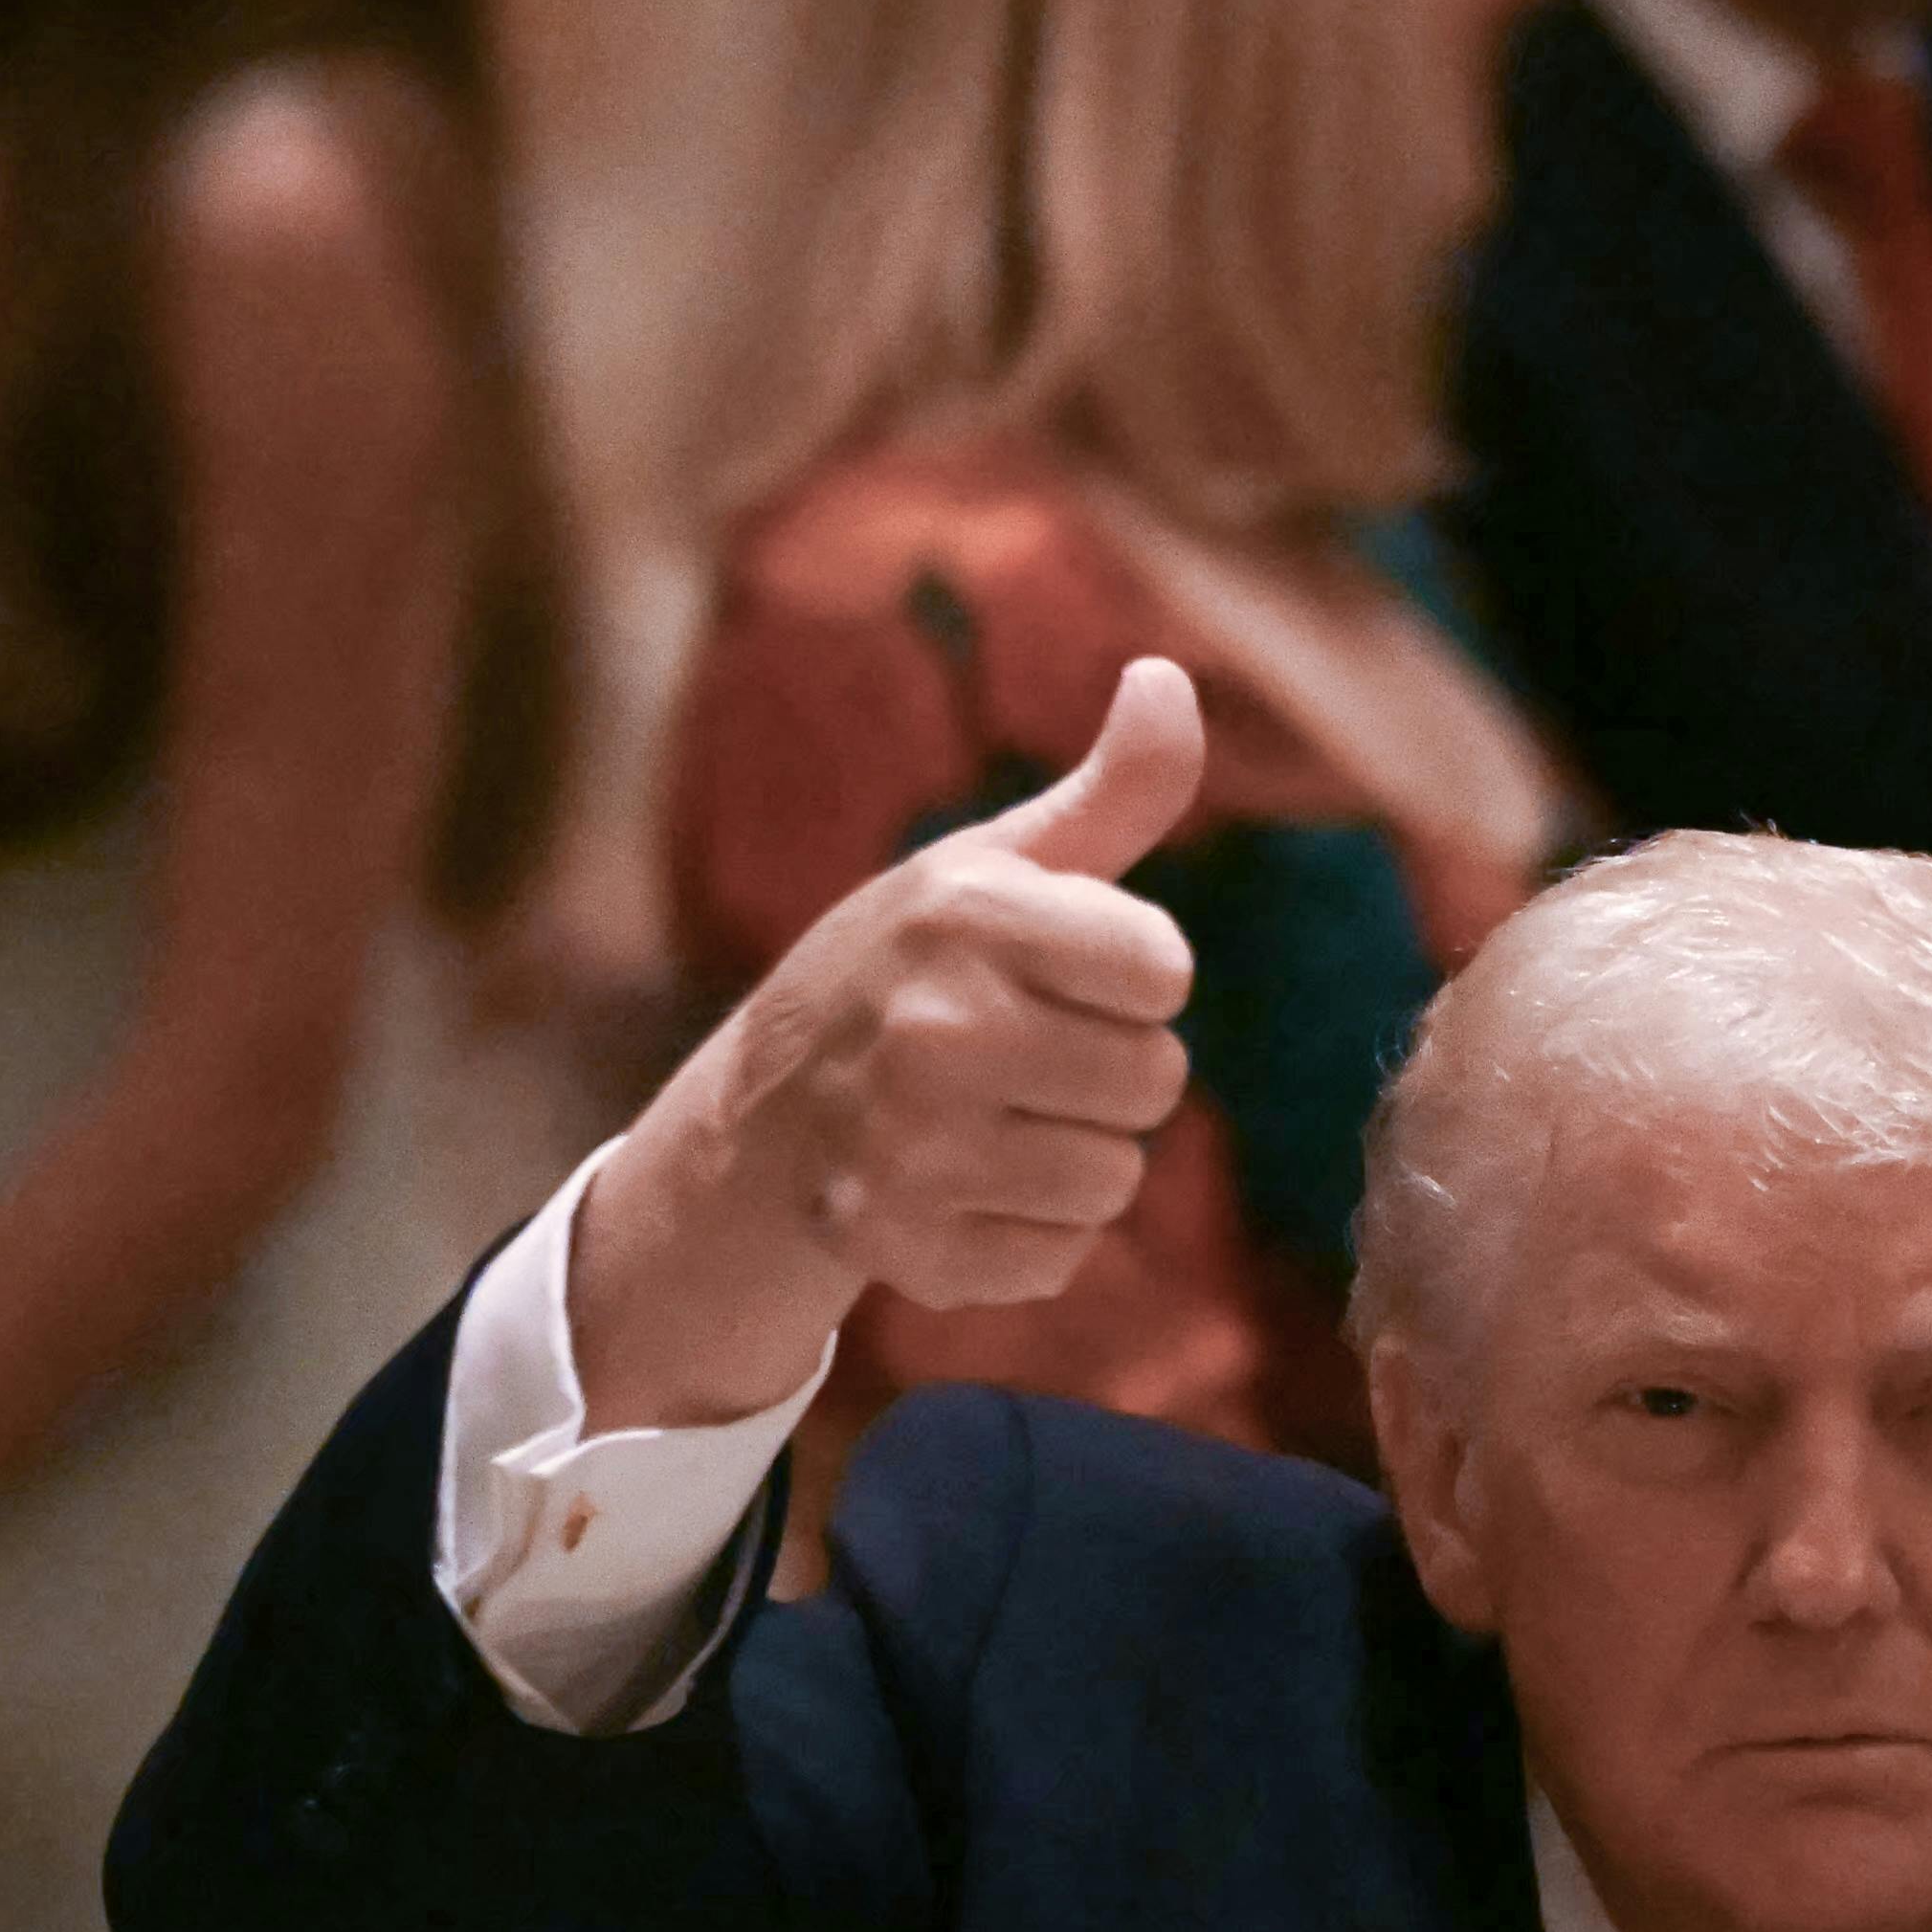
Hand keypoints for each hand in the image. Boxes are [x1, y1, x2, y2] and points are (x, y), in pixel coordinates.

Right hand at [571, 657, 1206, 1428]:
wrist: (759, 1118)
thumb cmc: (908, 970)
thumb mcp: (995, 866)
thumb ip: (1112, 789)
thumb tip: (1172, 676)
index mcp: (966, 915)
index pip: (1165, 970)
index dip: (1129, 976)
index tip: (1061, 974)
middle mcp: (935, 1029)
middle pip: (1156, 1082)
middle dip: (1107, 1069)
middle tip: (1021, 1054)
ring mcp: (915, 1149)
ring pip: (1117, 1178)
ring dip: (1074, 1155)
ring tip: (992, 1120)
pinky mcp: (911, 1248)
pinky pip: (1062, 1255)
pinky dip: (1029, 1232)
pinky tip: (963, 1187)